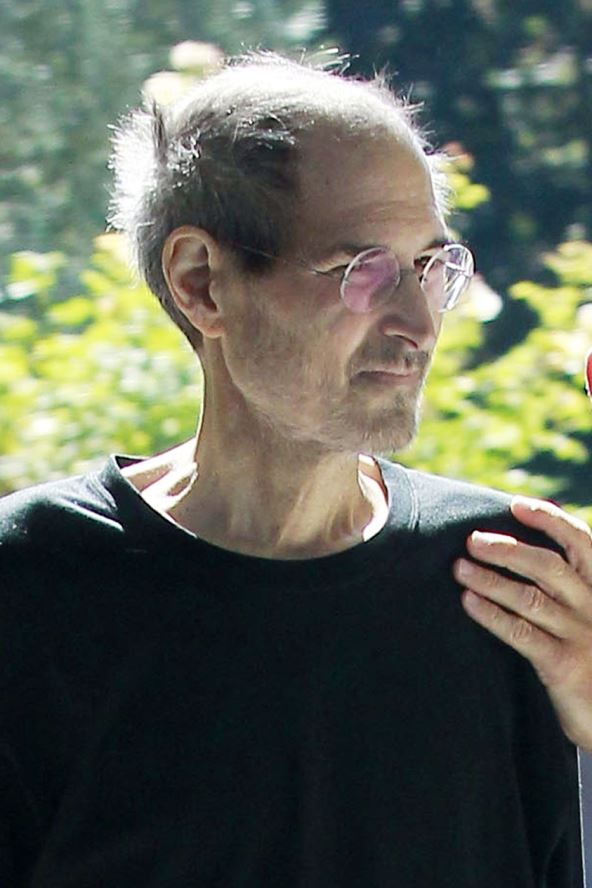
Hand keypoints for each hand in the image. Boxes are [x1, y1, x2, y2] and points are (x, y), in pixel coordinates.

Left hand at [453, 497, 591, 750]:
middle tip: (472, 541)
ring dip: (490, 579)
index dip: (549, 520)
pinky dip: (492, 615)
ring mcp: (580, 636)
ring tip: (459, 568)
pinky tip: (469, 602)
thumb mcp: (587, 616)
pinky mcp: (564, 666)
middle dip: (507, 549)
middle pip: (548, 566)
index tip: (516, 505)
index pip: (581, 542)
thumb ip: (565, 588)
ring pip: (529, 597)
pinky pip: (522, 633)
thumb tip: (515, 552)